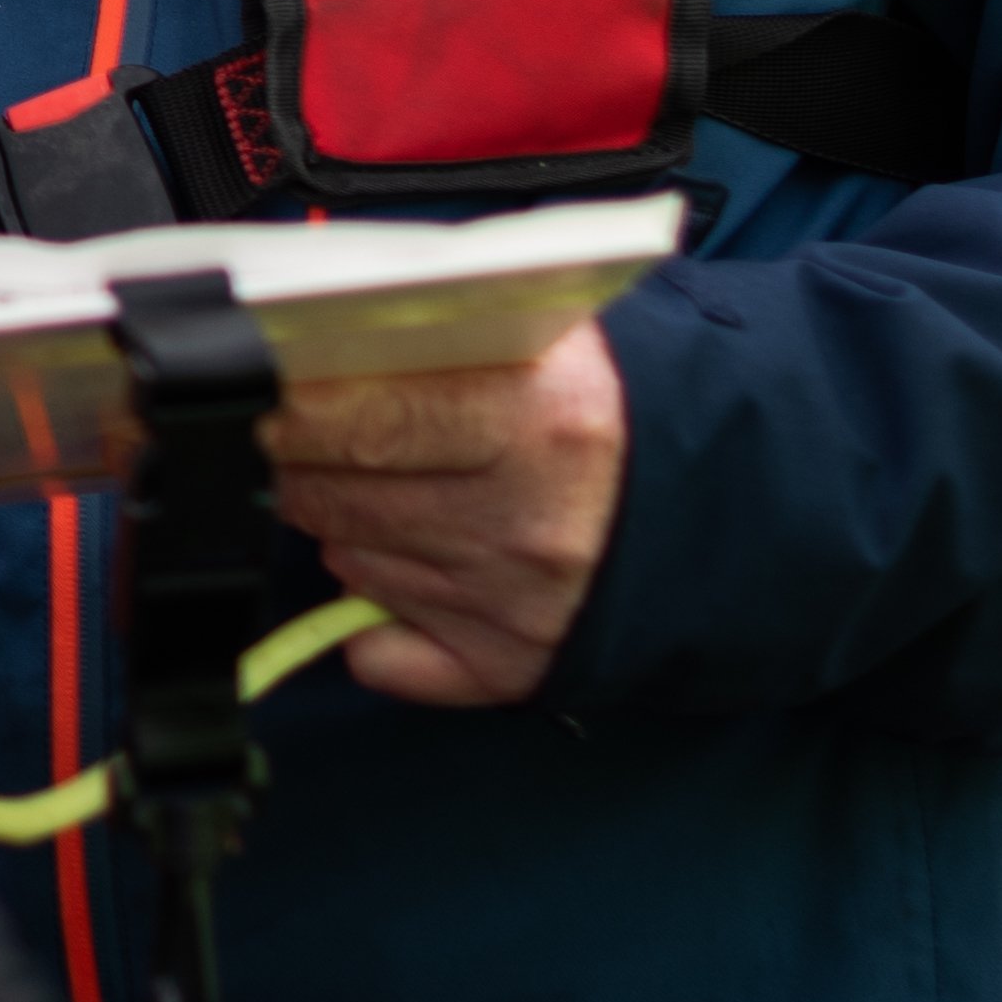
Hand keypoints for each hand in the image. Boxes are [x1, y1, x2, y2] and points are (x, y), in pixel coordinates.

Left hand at [258, 325, 624, 705]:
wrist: (728, 509)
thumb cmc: (614, 411)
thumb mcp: (544, 336)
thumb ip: (431, 331)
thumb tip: (304, 335)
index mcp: (534, 418)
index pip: (351, 418)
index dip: (290, 405)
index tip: (272, 394)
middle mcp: (522, 522)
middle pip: (327, 494)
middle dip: (307, 460)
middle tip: (331, 437)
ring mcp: (512, 606)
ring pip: (345, 561)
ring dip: (349, 524)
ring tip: (409, 491)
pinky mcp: (508, 669)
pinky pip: (375, 652)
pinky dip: (373, 614)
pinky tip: (418, 570)